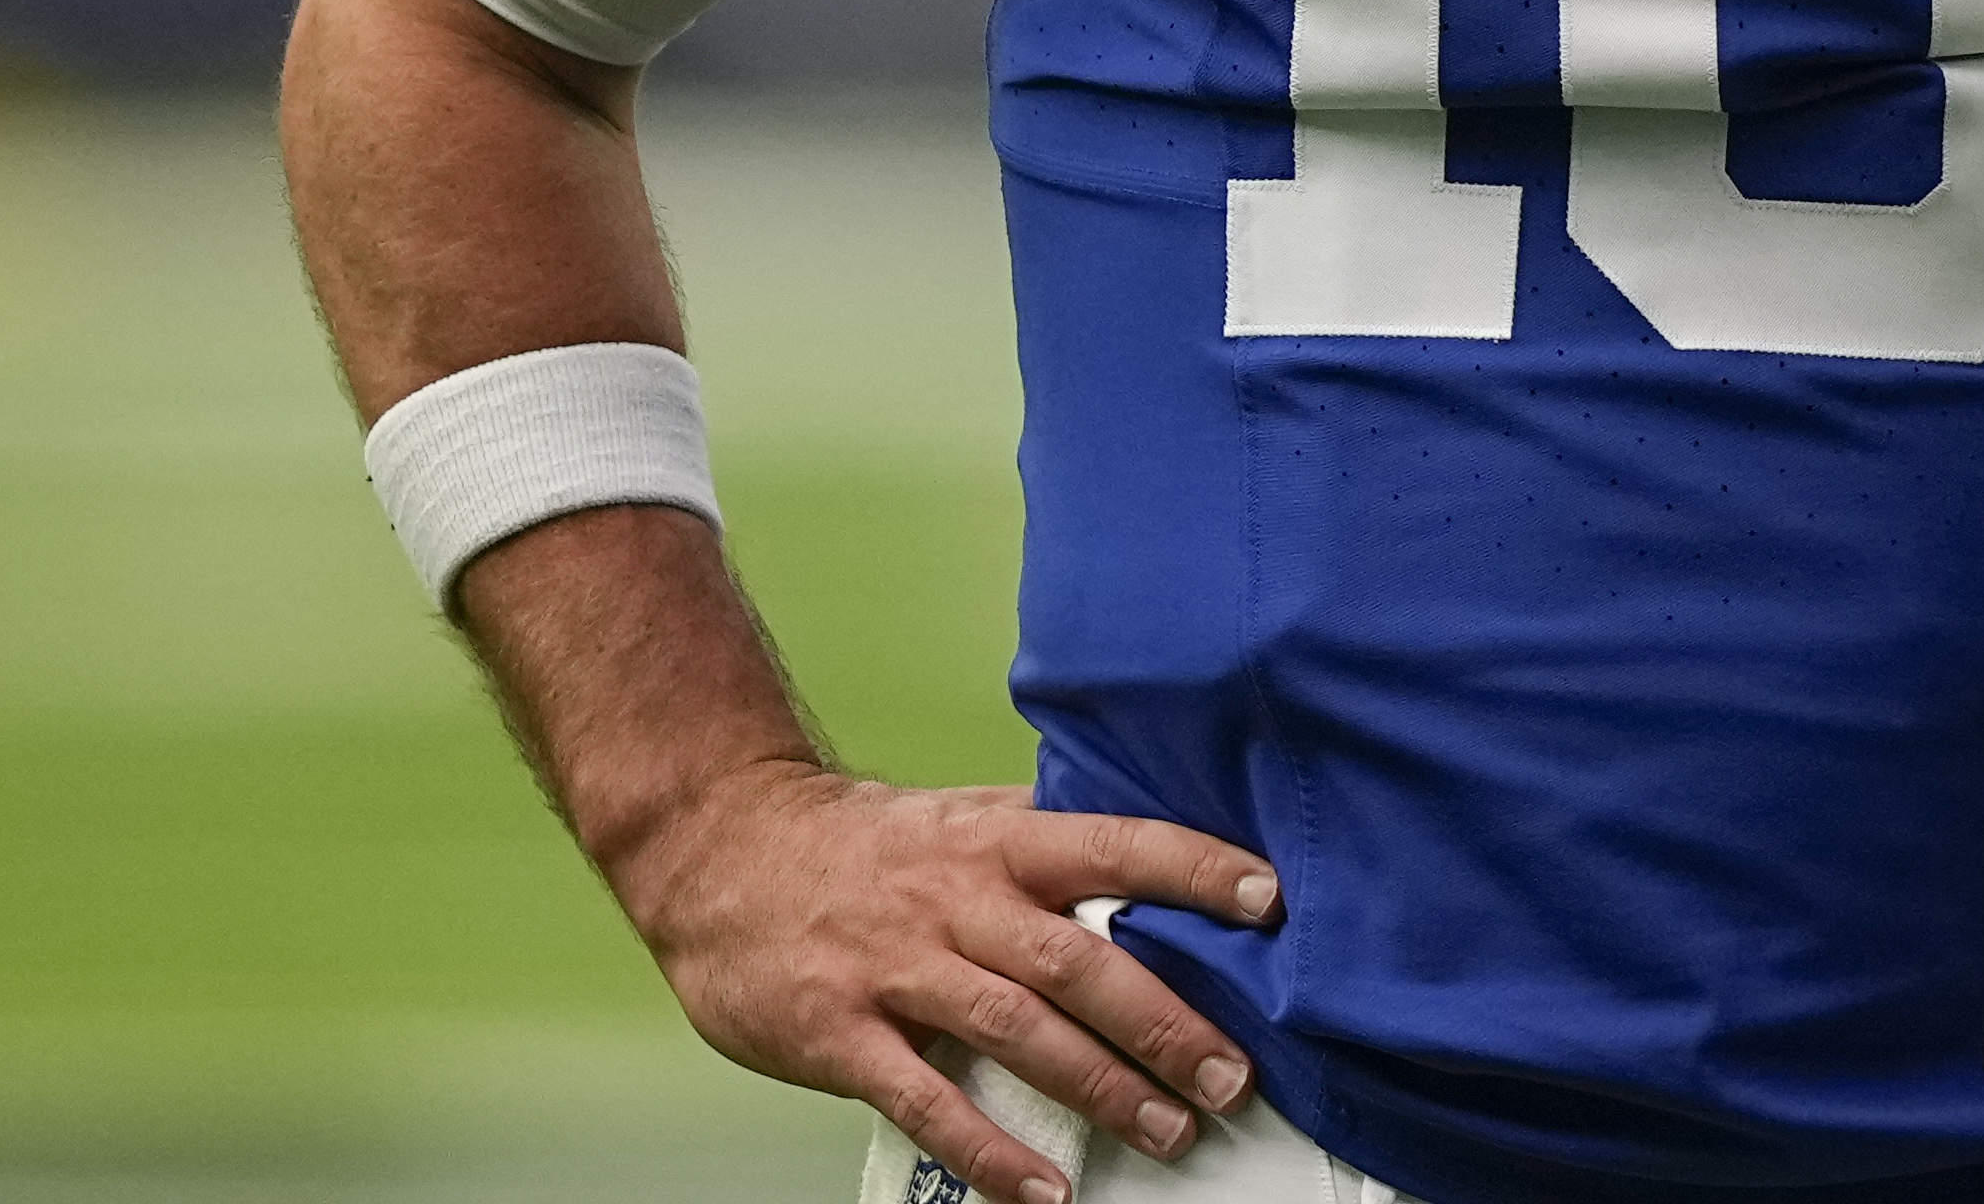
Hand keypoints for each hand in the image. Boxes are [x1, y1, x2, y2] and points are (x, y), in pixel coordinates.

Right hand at [606, 759, 1284, 1203]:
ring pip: (1016, 1030)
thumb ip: (1044, 843)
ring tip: (1169, 1132)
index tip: (1268, 897)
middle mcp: (954, 900)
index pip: (1110, 844)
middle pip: (1076, 959)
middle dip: (1164, 1021)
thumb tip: (1153, 857)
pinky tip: (1044, 1190)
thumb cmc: (859, 845)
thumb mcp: (957, 818)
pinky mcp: (840, 1034)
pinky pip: (926, 1101)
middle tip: (1232, 1074)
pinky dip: (990, 1151)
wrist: (716, 846)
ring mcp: (896, 967)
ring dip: (1101, 1088)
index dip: (1190, 867)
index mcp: (994, 841)